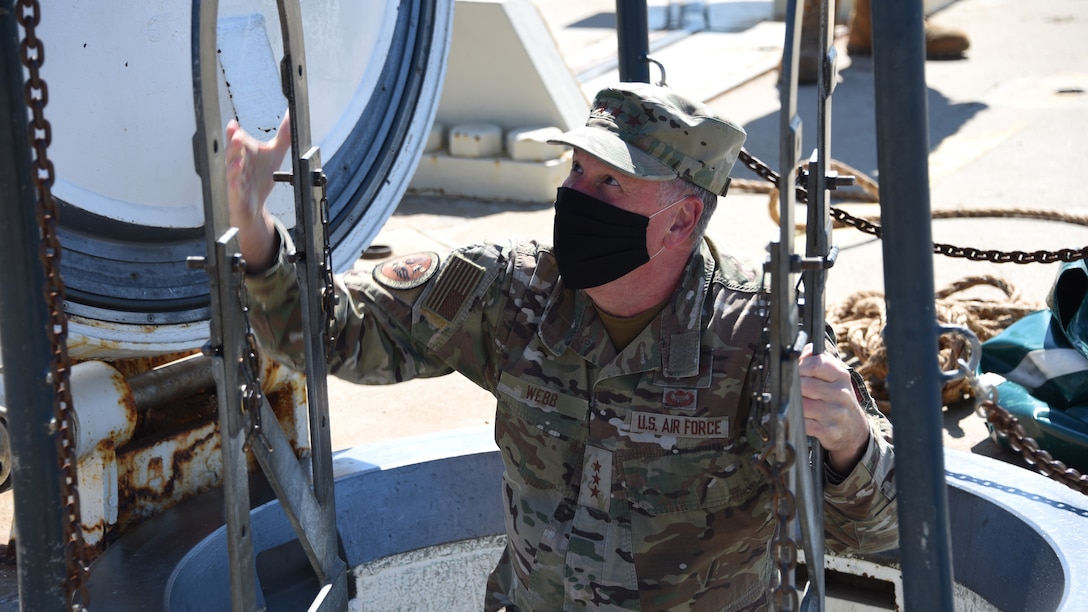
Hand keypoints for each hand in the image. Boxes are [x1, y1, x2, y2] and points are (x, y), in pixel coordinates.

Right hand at [225, 112, 291, 271]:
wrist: (254, 206)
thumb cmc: (260, 178)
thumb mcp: (275, 154)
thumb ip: (284, 136)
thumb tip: (292, 115)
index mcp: (244, 154)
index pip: (236, 141)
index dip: (233, 132)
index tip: (233, 124)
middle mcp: (237, 165)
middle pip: (232, 153)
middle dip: (233, 144)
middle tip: (236, 134)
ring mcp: (235, 180)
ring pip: (231, 170)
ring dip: (233, 163)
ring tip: (238, 157)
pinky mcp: (236, 196)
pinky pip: (234, 189)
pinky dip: (235, 183)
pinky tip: (237, 178)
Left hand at [798, 344, 870, 474]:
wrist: (854, 428)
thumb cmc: (836, 397)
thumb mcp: (833, 376)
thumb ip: (815, 359)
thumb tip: (798, 350)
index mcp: (840, 375)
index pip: (816, 364)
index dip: (798, 366)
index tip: (790, 370)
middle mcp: (841, 393)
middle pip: (805, 385)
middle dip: (791, 386)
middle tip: (783, 387)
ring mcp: (836, 414)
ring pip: (803, 405)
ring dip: (791, 403)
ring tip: (787, 401)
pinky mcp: (829, 431)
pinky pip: (804, 424)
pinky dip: (794, 420)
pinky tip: (792, 416)